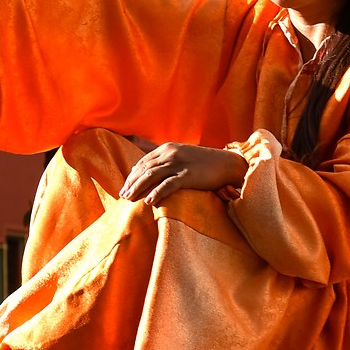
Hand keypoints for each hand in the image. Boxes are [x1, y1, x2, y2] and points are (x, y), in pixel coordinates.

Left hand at [120, 144, 241, 208]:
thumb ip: (167, 161)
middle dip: (132, 182)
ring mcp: (179, 164)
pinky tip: (149, 201)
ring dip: (138, 188)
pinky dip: (157, 193)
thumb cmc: (205, 163)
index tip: (125, 186)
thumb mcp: (183, 156)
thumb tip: (150, 171)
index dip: (133, 175)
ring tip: (130, 199)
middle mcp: (171, 153)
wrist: (227, 163)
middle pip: (145, 168)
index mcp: (168, 148)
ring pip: (152, 176)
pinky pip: (168, 185)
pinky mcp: (188, 175)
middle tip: (123, 195)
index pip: (144, 162)